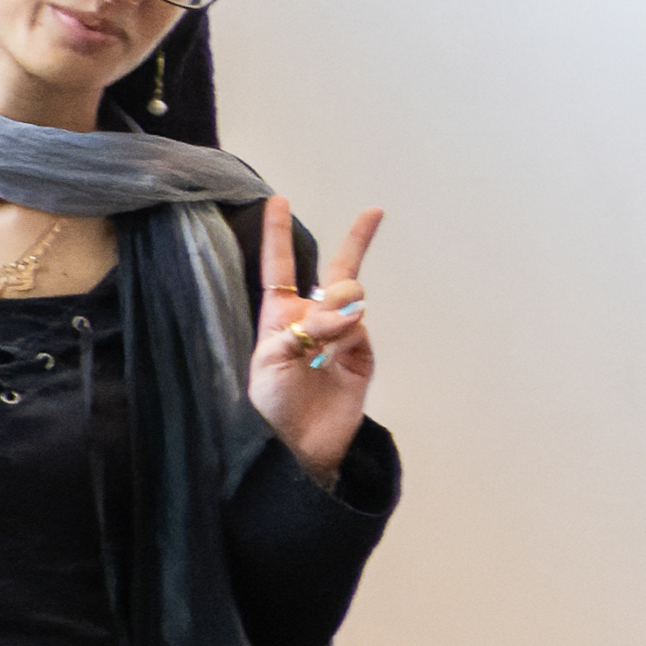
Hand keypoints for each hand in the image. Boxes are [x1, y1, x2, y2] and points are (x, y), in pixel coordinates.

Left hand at [248, 196, 384, 478]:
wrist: (299, 445)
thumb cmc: (271, 403)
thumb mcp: (270, 358)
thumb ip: (306, 326)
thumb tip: (349, 310)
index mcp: (280, 316)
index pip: (279, 268)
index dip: (278, 235)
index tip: (279, 201)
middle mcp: (312, 320)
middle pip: (335, 272)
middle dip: (356, 241)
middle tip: (375, 213)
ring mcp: (340, 337)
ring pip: (349, 300)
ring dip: (337, 311)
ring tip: (323, 341)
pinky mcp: (362, 356)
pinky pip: (360, 329)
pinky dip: (348, 335)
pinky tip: (335, 356)